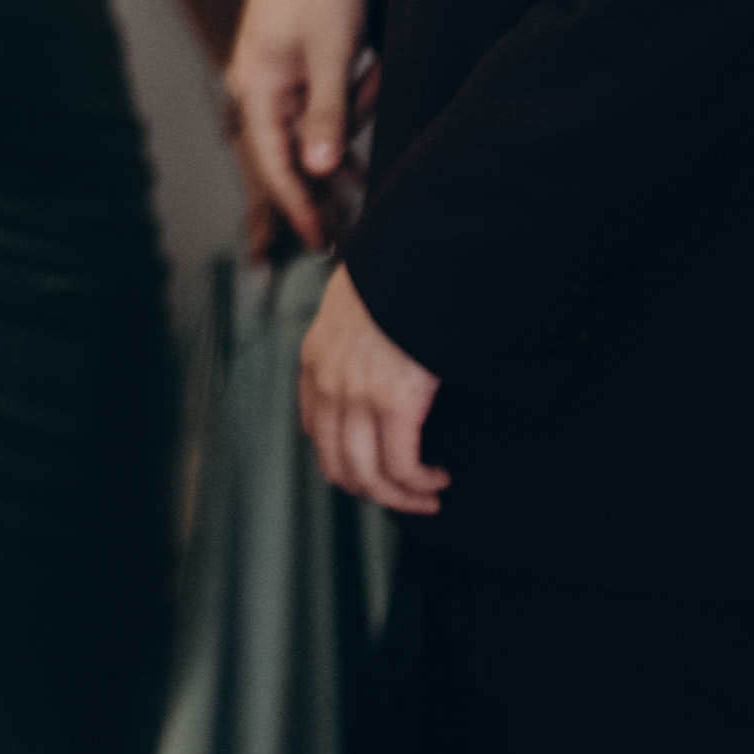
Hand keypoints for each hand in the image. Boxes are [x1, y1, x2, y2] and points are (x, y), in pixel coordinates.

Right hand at [222, 0, 372, 252]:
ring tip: (370, 133)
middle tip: (347, 223)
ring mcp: (280, 69)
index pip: (274, 162)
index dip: (298, 204)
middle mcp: (261, 82)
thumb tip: (320, 169)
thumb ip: (327, 112)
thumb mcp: (332, 50)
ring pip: (314, 122)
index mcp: (256, 84)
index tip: (320, 240)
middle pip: (292, 149)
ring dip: (347, 129)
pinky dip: (351, 101)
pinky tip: (372, 91)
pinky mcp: (301, 55)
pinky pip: (326, 96)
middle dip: (322, 179)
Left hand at [297, 265, 444, 515]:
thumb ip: (354, 336)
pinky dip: (420, 482)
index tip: (377, 467)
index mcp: (314, 360)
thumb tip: (376, 357)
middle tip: (407, 495)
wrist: (415, 257)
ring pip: (370, 475)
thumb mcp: (355, 304)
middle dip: (374, 491)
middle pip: (338, 465)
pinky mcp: (394, 402)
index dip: (345, 460)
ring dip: (401, 496)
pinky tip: (438, 477)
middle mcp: (327, 384)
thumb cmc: (397, 275)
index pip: (316, 432)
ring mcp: (357, 396)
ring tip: (428, 495)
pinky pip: (402, 466)